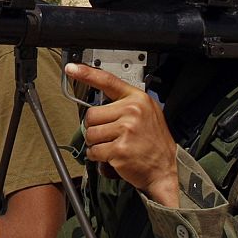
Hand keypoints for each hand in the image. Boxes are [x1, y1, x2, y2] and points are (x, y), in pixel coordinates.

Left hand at [65, 61, 179, 205]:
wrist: (165, 169)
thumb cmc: (154, 143)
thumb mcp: (147, 113)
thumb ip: (126, 104)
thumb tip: (100, 100)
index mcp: (138, 99)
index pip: (108, 81)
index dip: (86, 73)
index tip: (72, 68)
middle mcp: (132, 111)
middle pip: (91, 114)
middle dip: (95, 127)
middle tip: (110, 135)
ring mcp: (126, 130)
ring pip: (90, 133)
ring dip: (96, 143)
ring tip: (112, 146)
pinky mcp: (119, 149)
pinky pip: (94, 151)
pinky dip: (97, 157)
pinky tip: (111, 157)